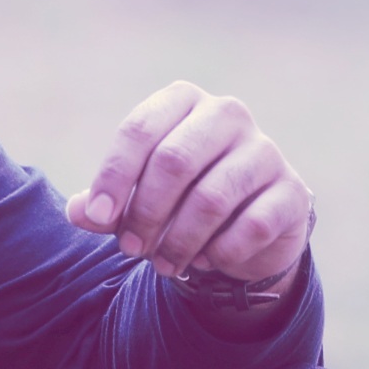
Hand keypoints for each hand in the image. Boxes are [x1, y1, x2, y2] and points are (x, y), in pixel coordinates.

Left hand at [64, 80, 314, 287]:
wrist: (249, 226)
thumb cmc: (181, 200)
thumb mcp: (136, 200)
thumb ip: (105, 205)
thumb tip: (77, 212)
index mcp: (183, 102)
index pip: (140, 130)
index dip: (114, 176)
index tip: (99, 218)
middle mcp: (227, 114)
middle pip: (174, 161)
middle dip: (146, 213)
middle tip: (130, 249)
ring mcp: (264, 150)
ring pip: (211, 198)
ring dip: (179, 241)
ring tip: (164, 266)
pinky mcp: (291, 191)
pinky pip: (251, 226)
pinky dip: (221, 252)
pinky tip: (207, 261)